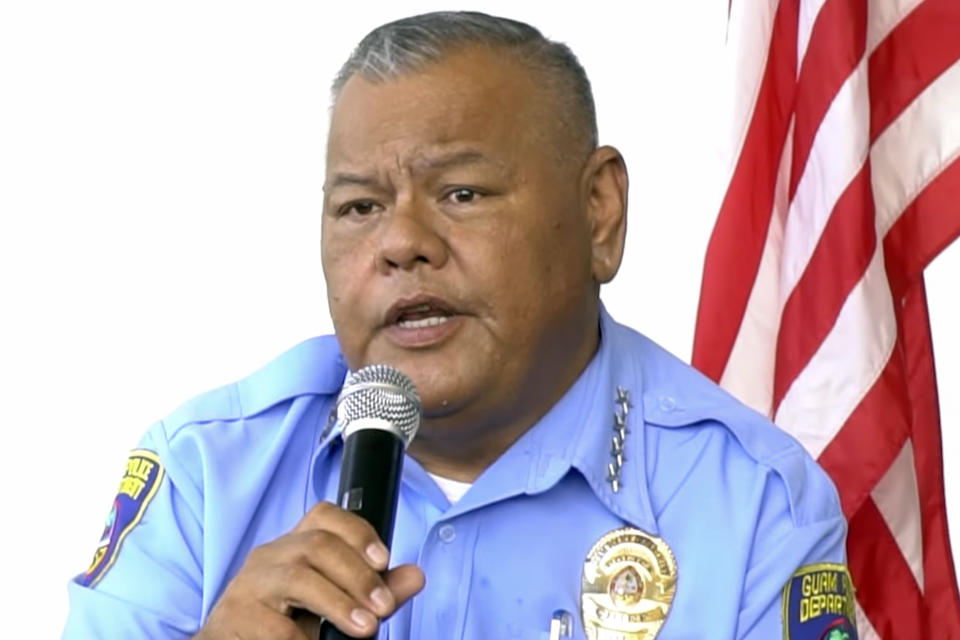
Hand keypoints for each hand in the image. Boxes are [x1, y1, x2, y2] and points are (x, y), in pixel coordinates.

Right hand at [194, 501, 424, 638]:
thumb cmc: (286, 625)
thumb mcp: (334, 606)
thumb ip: (374, 592)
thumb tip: (416, 576)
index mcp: (295, 545)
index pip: (324, 516)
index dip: (357, 531)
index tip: (384, 559)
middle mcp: (271, 555)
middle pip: (316, 545)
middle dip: (357, 575)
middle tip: (384, 608)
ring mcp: (249, 583)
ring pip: (297, 577)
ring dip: (338, 603)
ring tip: (365, 629)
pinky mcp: (234, 615)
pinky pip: (274, 625)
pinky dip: (302, 638)